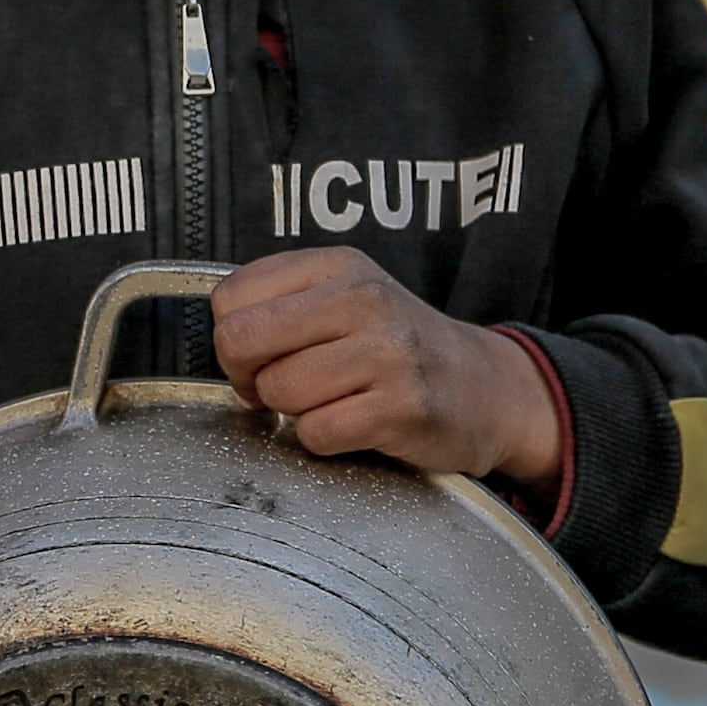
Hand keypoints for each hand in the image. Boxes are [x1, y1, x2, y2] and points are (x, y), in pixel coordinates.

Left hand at [209, 247, 562, 486]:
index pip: (231, 297)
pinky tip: (355, 423)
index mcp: (339, 266)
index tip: (265, 355)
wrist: (484, 388)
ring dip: (293, 411)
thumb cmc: (397, 350)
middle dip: (248, 377)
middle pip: (240, 341)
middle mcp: (365, 299)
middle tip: (281, 387)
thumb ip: (280, 304)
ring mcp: (389, 352)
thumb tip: (222, 339)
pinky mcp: (403, 407)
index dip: (233, 338)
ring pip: (278, 390)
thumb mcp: (344, 299)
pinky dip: (324, 439)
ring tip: (333, 401)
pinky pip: (317, 432)